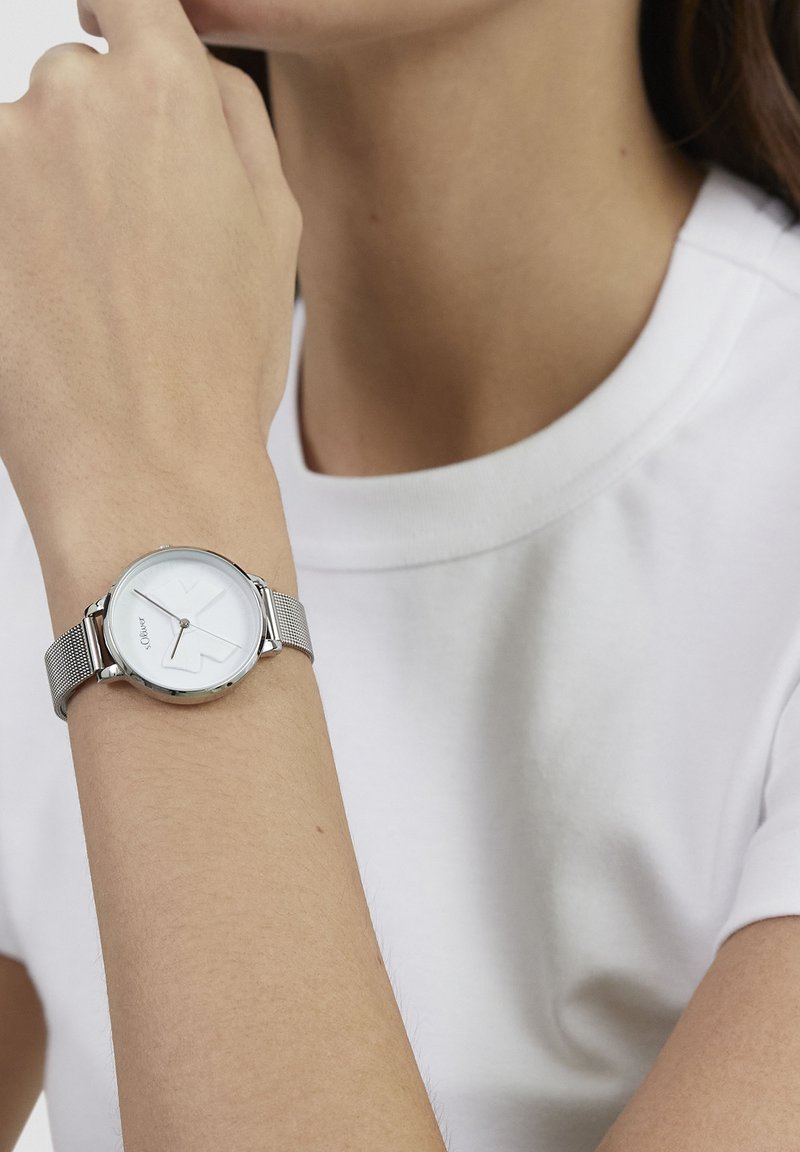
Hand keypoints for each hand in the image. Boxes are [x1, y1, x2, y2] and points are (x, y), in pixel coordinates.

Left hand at [0, 0, 300, 541]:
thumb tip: (192, 59)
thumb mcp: (276, 229)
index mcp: (164, 91)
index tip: (114, 38)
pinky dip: (17, 240)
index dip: (123, 21)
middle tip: (133, 243)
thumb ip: (235, 117)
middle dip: (99, 142)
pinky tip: (50, 303)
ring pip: (22, 146)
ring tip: (92, 291)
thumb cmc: (217, 360)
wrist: (141, 460)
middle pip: (73, 84)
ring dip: (47, 195)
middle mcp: (69, 99)